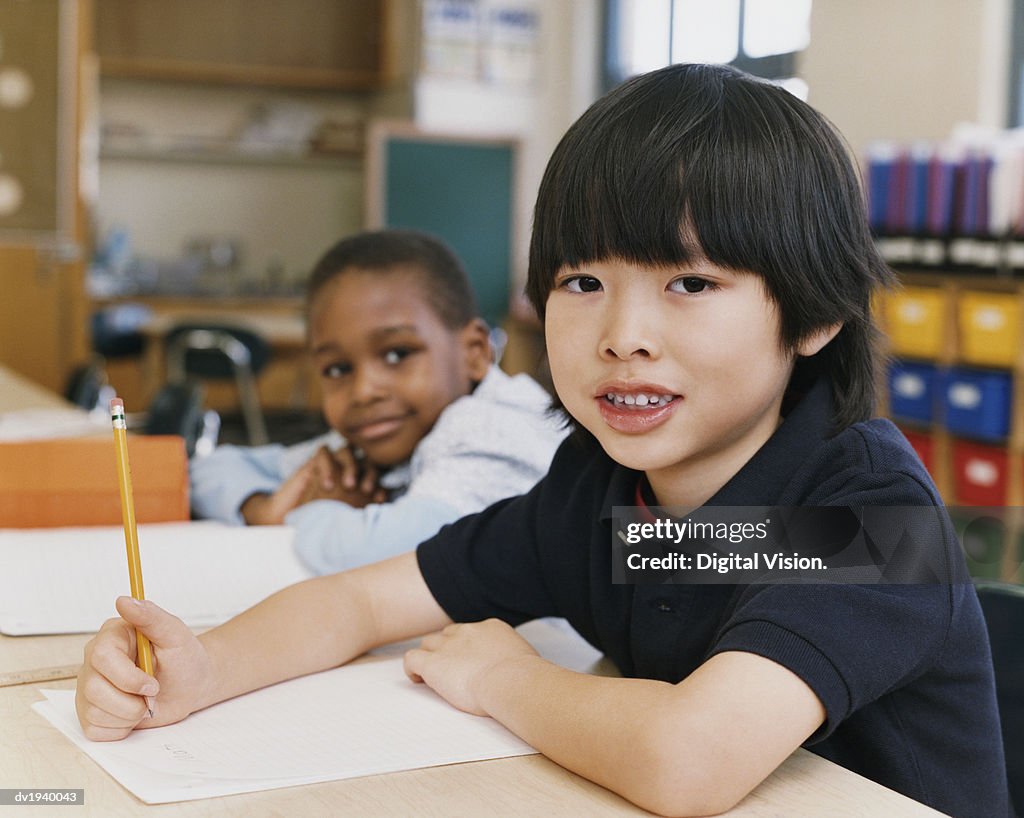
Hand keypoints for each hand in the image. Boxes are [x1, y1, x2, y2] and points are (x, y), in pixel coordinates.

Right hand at [75, 597, 213, 740]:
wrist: (191, 686)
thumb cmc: (184, 658)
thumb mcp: (175, 634)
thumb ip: (150, 616)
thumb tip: (124, 600)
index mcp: (112, 636)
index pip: (101, 657)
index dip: (128, 677)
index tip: (152, 685)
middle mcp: (94, 661)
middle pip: (94, 689)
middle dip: (131, 700)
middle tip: (154, 694)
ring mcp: (89, 688)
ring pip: (95, 712)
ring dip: (129, 715)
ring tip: (145, 703)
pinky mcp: (90, 713)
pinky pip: (95, 730)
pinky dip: (121, 728)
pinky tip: (133, 714)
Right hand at [240, 447, 386, 524]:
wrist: (286, 522)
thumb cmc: (318, 522)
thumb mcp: (343, 519)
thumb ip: (362, 511)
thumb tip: (382, 500)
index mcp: (358, 485)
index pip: (377, 475)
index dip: (381, 483)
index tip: (379, 499)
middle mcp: (346, 471)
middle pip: (366, 459)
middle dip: (370, 473)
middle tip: (366, 490)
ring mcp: (330, 465)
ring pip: (347, 450)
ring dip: (352, 465)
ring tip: (348, 485)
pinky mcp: (312, 464)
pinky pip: (324, 452)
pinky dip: (328, 465)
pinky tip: (326, 484)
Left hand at [402, 620, 538, 715]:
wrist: (510, 680)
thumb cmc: (524, 677)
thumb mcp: (525, 659)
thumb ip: (514, 659)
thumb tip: (518, 670)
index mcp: (491, 628)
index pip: (471, 632)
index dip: (467, 647)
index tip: (471, 663)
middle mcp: (467, 632)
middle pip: (447, 634)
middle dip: (446, 649)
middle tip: (450, 670)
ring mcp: (448, 645)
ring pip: (428, 643)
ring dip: (429, 657)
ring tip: (432, 676)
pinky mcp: (433, 663)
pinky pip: (412, 658)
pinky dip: (412, 668)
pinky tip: (419, 680)